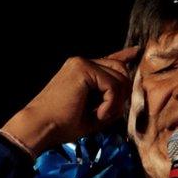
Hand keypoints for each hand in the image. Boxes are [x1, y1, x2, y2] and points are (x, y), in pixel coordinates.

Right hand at [2, 46, 139, 155]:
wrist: (40, 127)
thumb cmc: (62, 125)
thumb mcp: (94, 112)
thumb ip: (111, 100)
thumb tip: (128, 93)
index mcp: (81, 71)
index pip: (109, 59)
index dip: (124, 55)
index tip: (137, 50)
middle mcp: (81, 62)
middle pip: (120, 68)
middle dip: (123, 92)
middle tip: (109, 113)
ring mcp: (81, 63)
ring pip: (119, 77)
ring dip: (116, 102)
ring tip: (100, 116)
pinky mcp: (82, 68)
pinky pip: (112, 85)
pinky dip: (110, 103)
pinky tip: (98, 114)